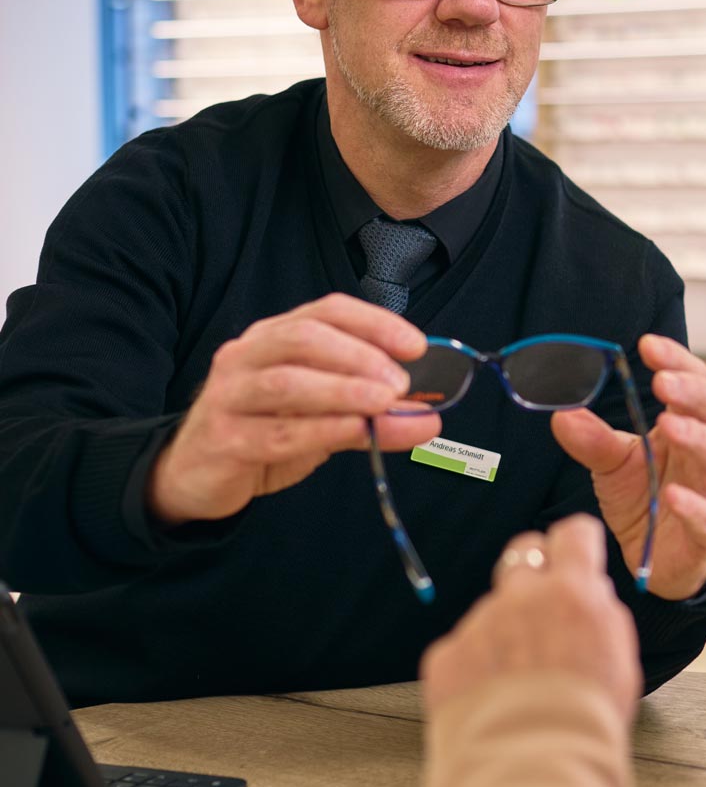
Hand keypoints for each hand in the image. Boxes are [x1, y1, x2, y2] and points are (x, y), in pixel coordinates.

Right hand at [147, 293, 439, 525]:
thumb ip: (372, 413)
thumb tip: (427, 416)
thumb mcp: (323, 417)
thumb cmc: (264, 431)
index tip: (416, 346)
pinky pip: (277, 432)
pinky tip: (354, 431)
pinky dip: (322, 430)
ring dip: (344, 390)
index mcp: (274, 336)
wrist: (196, 475)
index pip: (328, 311)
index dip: (375, 323)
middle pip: (305, 338)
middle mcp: (247, 355)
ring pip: (288, 382)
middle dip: (360, 355)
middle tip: (401, 383)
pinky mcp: (223, 438)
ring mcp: (229, 395)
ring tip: (385, 403)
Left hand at [422, 514, 640, 716]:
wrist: (534, 769)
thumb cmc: (585, 722)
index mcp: (572, 593)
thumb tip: (590, 594)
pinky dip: (474, 669)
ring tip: (518, 684)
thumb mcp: (619, 657)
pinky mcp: (448, 655)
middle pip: (522, 551)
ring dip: (503, 632)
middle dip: (533, 570)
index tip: (575, 548)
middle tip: (542, 606)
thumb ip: (601, 614)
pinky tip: (490, 701)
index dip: (575, 541)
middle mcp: (522, 596)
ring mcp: (479, 623)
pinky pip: (462, 649)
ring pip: (492, 610)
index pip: (572, 533)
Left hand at [551, 335, 705, 601]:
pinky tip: (671, 495)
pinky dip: (694, 505)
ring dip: (698, 438)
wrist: (653, 558)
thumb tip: (562, 411)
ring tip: (668, 425)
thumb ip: (591, 439)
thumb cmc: (644, 499)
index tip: (647, 345)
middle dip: (696, 393)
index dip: (677, 361)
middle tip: (663, 382)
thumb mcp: (611, 465)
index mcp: (692, 426)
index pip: (697, 382)